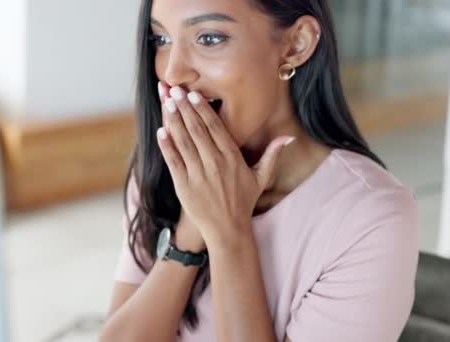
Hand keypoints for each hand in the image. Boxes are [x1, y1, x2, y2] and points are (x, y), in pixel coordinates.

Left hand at [156, 81, 293, 249]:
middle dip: (184, 107)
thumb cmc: (243, 202)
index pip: (215, 127)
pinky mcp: (184, 186)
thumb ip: (272, 155)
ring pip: (184, 142)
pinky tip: (160, 131)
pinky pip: (173, 162)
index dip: (203, 109)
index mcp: (232, 158)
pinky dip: (167, 146)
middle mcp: (214, 164)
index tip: (193, 93)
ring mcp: (198, 175)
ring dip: (174, 120)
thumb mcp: (261, 178)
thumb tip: (289, 137)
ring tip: (166, 101)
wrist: (228, 230)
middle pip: (197, 130)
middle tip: (174, 89)